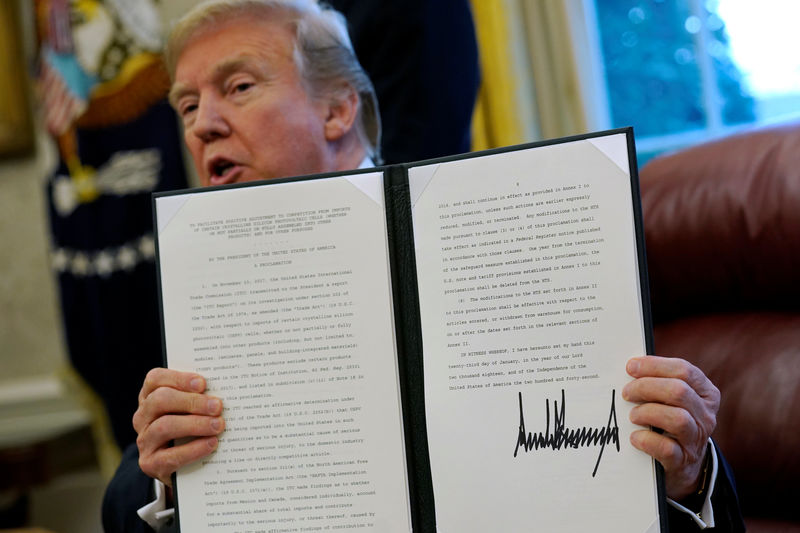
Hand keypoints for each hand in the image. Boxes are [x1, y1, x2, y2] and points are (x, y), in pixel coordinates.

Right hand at [132, 368, 224, 486]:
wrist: (182, 467)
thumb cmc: (191, 428)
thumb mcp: (191, 409)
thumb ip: (199, 397)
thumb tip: (222, 391)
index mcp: (150, 396)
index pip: (155, 379)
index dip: (179, 379)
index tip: (202, 383)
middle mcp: (143, 417)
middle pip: (160, 400)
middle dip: (191, 402)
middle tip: (217, 406)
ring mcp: (144, 441)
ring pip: (164, 426)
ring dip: (195, 424)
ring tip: (218, 425)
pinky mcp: (150, 463)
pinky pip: (170, 456)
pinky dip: (194, 449)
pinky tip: (211, 443)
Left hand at [622, 356, 719, 499]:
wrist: (682, 464)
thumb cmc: (669, 420)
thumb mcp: (672, 399)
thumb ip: (658, 382)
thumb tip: (630, 367)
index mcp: (706, 393)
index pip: (684, 370)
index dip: (655, 365)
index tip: (630, 367)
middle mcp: (706, 415)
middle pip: (679, 391)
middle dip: (646, 387)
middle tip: (626, 393)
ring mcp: (697, 439)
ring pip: (677, 418)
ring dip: (648, 412)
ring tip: (632, 415)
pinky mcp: (683, 461)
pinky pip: (667, 448)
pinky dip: (646, 440)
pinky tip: (635, 437)